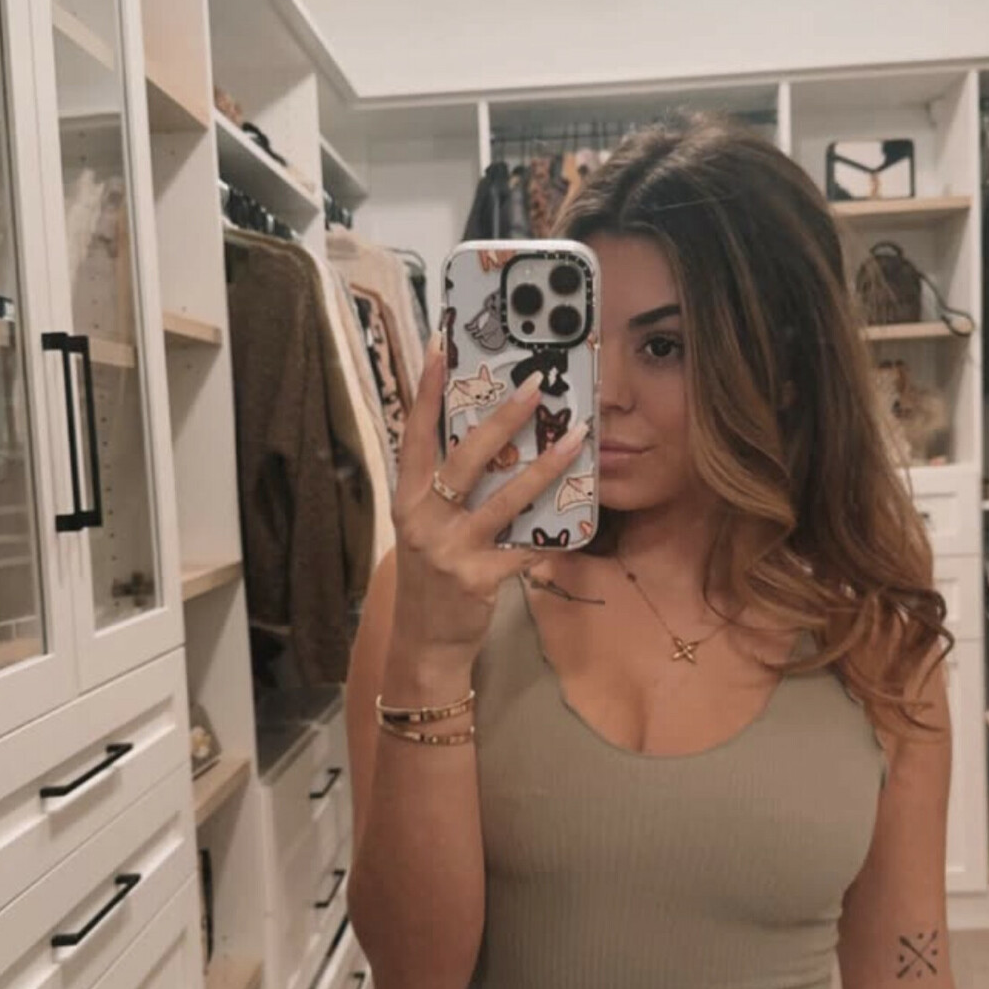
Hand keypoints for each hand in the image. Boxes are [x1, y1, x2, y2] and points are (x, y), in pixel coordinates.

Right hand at [390, 337, 588, 659]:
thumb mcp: (425, 527)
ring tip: (577, 435)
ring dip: (545, 466)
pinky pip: (525, 548)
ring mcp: (450, 549)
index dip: (426, 390)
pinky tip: (581, 514)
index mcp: (407, 498)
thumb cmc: (430, 577)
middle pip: (466, 457)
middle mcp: (423, 519)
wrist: (424, 643)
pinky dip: (553, 532)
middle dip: (502, 418)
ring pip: (504, 498)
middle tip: (534, 384)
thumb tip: (490, 441)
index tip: (439, 345)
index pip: (415, 434)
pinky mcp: (478, 578)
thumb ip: (445, 490)